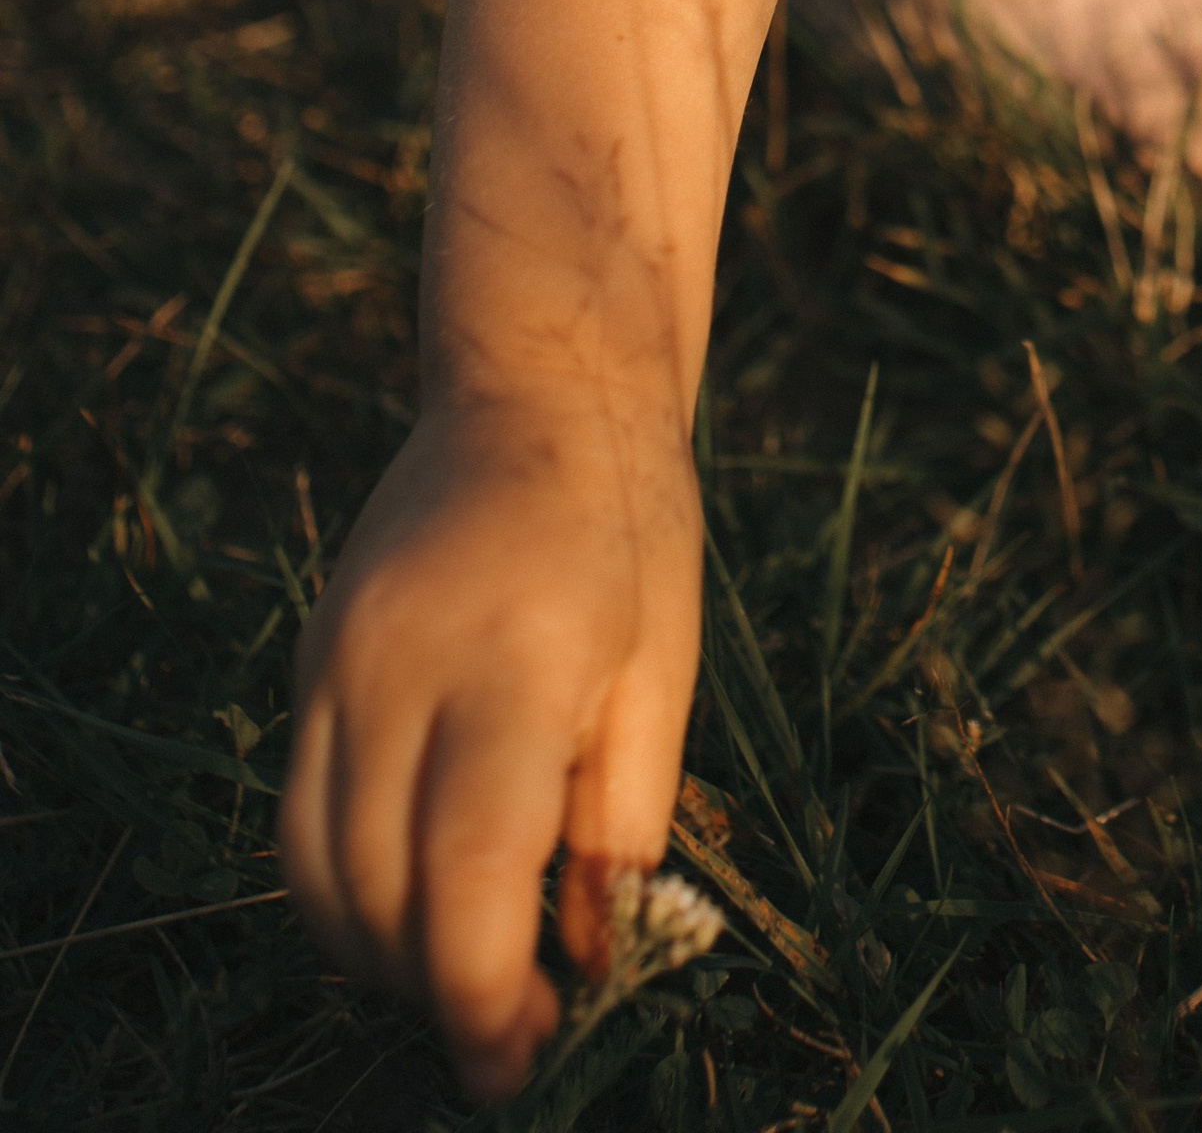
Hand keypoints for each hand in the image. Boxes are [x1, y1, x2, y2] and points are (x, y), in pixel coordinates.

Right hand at [282, 389, 701, 1102]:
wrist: (537, 377)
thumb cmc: (629, 517)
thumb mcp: (664, 667)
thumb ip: (622, 820)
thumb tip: (583, 963)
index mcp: (512, 662)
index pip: (464, 882)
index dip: (485, 1000)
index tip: (524, 1058)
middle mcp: (399, 666)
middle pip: (379, 895)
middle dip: (438, 991)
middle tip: (516, 1030)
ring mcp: (337, 661)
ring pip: (317, 871)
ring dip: (380, 953)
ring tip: (468, 970)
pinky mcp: (311, 661)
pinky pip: (301, 813)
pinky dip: (346, 885)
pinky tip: (417, 897)